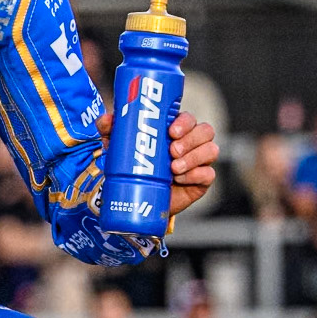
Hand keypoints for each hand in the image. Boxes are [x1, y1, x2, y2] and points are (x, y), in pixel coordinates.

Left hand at [96, 109, 218, 218]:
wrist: (139, 198)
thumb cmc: (134, 165)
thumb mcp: (120, 147)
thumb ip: (112, 130)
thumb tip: (105, 119)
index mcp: (175, 129)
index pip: (189, 118)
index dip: (184, 122)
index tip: (171, 131)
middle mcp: (191, 142)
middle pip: (205, 131)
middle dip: (191, 139)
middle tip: (172, 151)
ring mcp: (198, 161)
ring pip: (211, 150)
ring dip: (194, 157)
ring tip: (174, 168)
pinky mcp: (201, 181)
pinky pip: (209, 174)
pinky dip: (196, 175)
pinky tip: (182, 179)